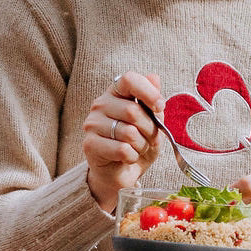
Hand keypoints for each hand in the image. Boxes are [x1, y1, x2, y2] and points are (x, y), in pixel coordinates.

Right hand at [83, 71, 163, 210]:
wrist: (121, 173)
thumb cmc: (137, 144)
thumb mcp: (152, 122)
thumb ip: (152, 101)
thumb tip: (154, 77)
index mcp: (115, 93)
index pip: (129, 79)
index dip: (148, 91)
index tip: (160, 106)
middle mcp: (100, 105)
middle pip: (133, 111)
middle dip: (150, 129)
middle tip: (150, 139)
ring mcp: (92, 124)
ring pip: (129, 132)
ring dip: (142, 145)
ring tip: (137, 149)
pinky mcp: (90, 145)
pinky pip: (122, 149)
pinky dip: (132, 157)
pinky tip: (127, 158)